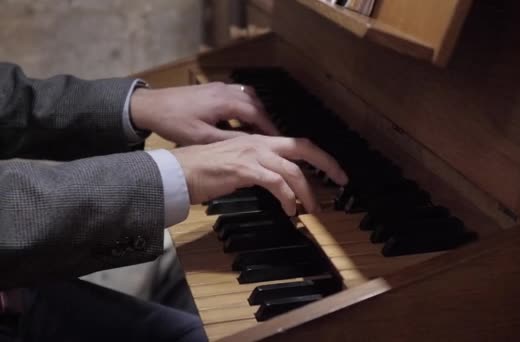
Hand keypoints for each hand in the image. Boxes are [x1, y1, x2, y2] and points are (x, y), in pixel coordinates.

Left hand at [130, 82, 278, 144]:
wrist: (150, 106)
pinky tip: (240, 120)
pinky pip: (237, 94)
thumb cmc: (174, 123)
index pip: (257, 114)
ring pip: (247, 97)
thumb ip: (230, 139)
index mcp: (225, 102)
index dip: (270, 128)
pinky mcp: (212, 88)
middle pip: (255, 103)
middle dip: (265, 120)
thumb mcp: (203, 137)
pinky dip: (245, 106)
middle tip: (273, 137)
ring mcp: (219, 87)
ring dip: (256, 112)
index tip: (279, 140)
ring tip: (259, 130)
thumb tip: (253, 145)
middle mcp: (226, 90)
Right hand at [171, 135, 348, 215]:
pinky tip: (288, 210)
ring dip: (306, 192)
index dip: (319, 156)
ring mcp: (252, 155)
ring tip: (311, 209)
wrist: (177, 171)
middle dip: (327, 164)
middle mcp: (259, 144)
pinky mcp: (245, 170)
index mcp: (258, 142)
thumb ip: (256, 169)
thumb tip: (274, 183)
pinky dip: (287, 197)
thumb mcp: (234, 165)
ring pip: (292, 170)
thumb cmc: (201, 171)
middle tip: (341, 180)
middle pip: (303, 148)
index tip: (333, 171)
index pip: (296, 144)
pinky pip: (276, 183)